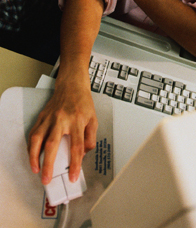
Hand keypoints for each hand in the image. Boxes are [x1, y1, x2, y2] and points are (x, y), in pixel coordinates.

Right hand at [28, 69, 97, 184]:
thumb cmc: (83, 102)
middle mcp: (62, 119)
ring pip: (38, 139)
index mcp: (77, 121)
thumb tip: (83, 155)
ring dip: (34, 156)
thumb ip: (90, 138)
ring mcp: (49, 117)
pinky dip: (31, 146)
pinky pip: (34, 133)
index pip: (77, 146)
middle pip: (52, 144)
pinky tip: (32, 155)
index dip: (75, 163)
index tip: (72, 177)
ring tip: (35, 169)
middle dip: (48, 164)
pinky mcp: (42, 116)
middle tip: (47, 179)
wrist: (72, 85)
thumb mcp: (93, 119)